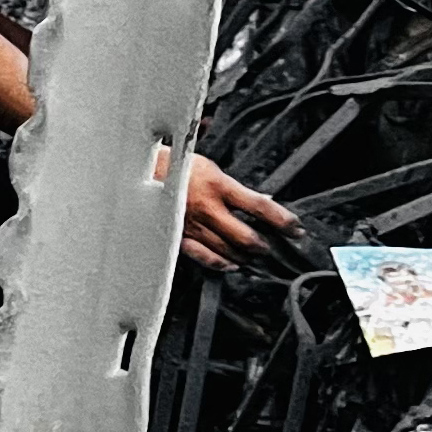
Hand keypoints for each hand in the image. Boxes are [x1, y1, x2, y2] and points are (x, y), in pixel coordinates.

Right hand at [170, 151, 297, 270]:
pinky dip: (221, 264)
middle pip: (246, 236)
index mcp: (218, 185)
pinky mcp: (177, 237)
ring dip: (246, 255)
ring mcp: (192, 226)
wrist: (136, 173)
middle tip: (273, 246)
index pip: (260, 206)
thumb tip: (262, 201)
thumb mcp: (209, 167)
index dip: (283, 220)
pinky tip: (232, 265)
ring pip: (227, 250)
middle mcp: (207, 209)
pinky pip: (203, 257)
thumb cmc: (173, 166)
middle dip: (264, 244)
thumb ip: (234, 187)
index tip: (296, 229)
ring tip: (255, 255)